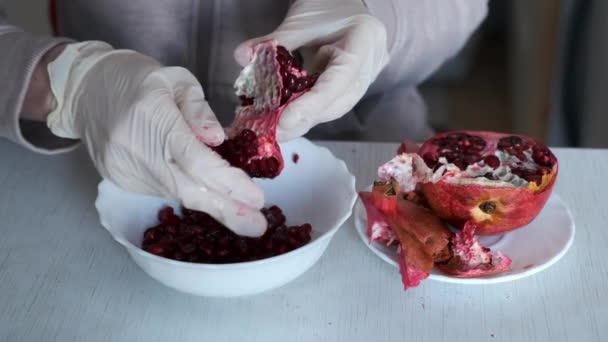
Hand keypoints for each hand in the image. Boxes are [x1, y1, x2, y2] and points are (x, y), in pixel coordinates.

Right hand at [46, 42, 266, 236]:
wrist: (84, 90)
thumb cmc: (137, 80)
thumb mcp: (175, 79)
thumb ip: (199, 109)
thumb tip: (218, 140)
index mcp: (153, 118)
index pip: (196, 160)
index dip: (227, 182)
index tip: (256, 198)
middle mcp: (137, 150)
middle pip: (187, 189)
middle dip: (225, 210)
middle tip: (257, 226)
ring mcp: (125, 170)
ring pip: (175, 194)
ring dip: (211, 204)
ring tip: (241, 215)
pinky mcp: (120, 180)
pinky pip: (162, 191)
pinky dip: (188, 194)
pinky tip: (207, 196)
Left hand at [235, 0, 388, 141]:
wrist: (346, 2)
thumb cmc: (327, 5)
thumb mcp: (301, 20)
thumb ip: (272, 41)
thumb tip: (242, 57)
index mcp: (365, 40)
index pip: (339, 80)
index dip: (312, 105)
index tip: (284, 121)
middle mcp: (370, 63)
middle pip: (339, 102)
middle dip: (304, 120)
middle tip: (273, 132)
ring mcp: (365, 77)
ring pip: (335, 108)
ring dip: (304, 120)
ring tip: (275, 129)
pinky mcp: (353, 86)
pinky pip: (330, 104)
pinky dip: (307, 111)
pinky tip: (286, 118)